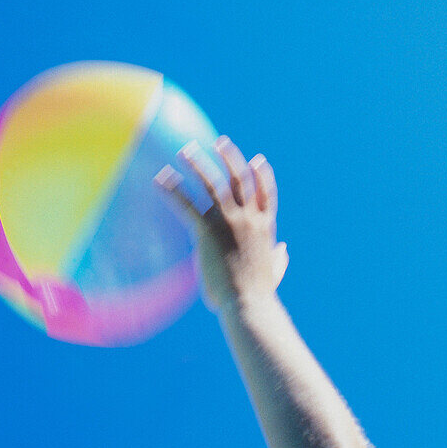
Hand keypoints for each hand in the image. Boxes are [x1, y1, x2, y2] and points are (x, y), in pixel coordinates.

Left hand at [155, 135, 287, 312]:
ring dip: (198, 163)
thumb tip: (284, 250)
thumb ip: (280, 259)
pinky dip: (174, 189)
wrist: (249, 304)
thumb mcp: (274, 272)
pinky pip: (187, 203)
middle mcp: (248, 218)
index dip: (262, 174)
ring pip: (213, 183)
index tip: (257, 159)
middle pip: (240, 179)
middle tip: (219, 142)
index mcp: (265, 227)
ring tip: (186, 150)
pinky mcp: (208, 231)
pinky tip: (162, 177)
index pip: (266, 193)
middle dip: (229, 157)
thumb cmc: (258, 296)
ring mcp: (229, 222)